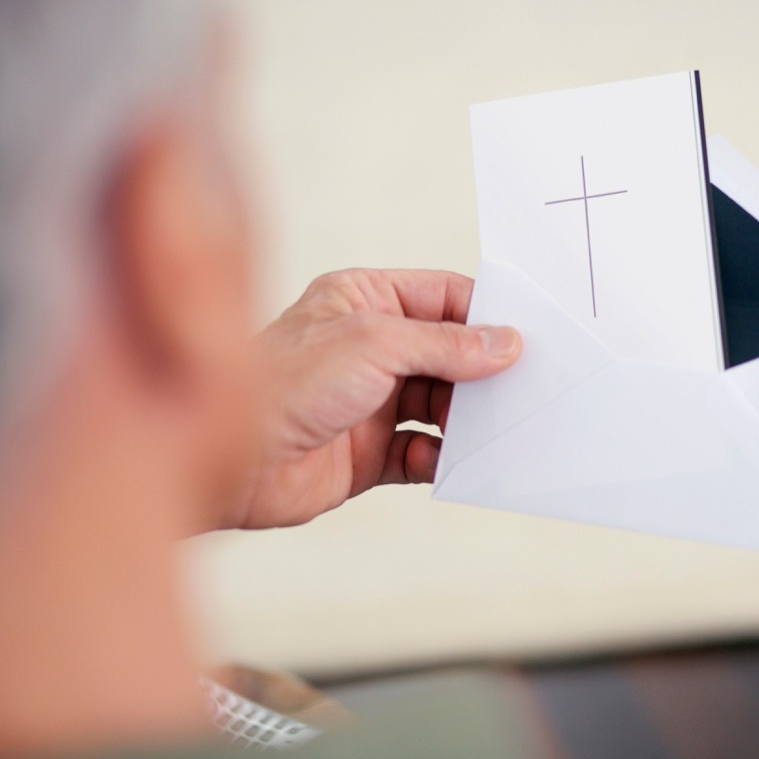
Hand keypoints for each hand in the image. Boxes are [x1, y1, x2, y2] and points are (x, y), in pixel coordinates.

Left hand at [223, 269, 519, 529]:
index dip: (484, 316)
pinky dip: (440, 457)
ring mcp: (370, 402)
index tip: (527, 336)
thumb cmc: (285, 382)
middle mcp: (369, 348)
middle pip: (448, 354)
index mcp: (364, 301)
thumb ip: (446, 344)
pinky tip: (449, 460)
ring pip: (440, 405)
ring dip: (466, 418)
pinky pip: (421, 452)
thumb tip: (505, 343)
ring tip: (491, 428)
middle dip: (481, 373)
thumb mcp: (376, 344)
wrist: (231, 460)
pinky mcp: (368, 453)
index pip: (442, 298)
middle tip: (523, 388)